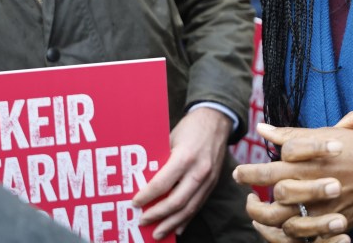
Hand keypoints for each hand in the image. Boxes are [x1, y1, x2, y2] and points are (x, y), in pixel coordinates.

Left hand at [134, 107, 231, 239]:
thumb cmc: (191, 128)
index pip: (162, 183)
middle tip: (142, 221)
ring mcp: (208, 179)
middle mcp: (199, 171)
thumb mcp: (170, 138)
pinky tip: (177, 228)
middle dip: (157, 214)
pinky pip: (199, 205)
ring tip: (157, 232)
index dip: (147, 196)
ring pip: (189, 208)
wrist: (217, 121)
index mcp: (186, 157)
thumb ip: (160, 159)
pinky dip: (187, 219)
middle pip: (176, 201)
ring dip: (171, 223)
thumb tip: (143, 180)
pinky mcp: (213, 184)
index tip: (134, 203)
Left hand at [233, 101, 352, 239]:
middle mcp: (316, 182)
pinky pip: (306, 235)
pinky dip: (288, 234)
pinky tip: (277, 227)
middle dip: (254, 190)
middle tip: (241, 186)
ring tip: (254, 209)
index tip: (240, 171)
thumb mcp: (329, 134)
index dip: (251, 171)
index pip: (273, 167)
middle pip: (277, 191)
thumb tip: (262, 129)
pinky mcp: (336, 222)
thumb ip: (292, 134)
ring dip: (265, 216)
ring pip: (287, 218)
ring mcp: (326, 205)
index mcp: (312, 160)